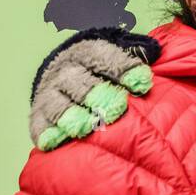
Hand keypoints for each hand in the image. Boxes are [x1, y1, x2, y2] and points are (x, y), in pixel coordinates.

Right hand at [30, 28, 159, 150]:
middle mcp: (66, 71)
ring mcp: (50, 93)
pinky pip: (38, 123)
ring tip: (86, 127)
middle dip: (98, 95)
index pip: (105, 57)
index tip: (143, 83)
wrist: (62, 70)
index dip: (124, 69)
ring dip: (71, 116)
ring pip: (58, 103)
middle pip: (79, 82)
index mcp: (88, 52)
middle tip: (116, 108)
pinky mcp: (39, 113)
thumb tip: (157, 52)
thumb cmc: (102, 69)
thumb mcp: (118, 55)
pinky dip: (44, 133)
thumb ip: (139, 54)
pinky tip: (52, 142)